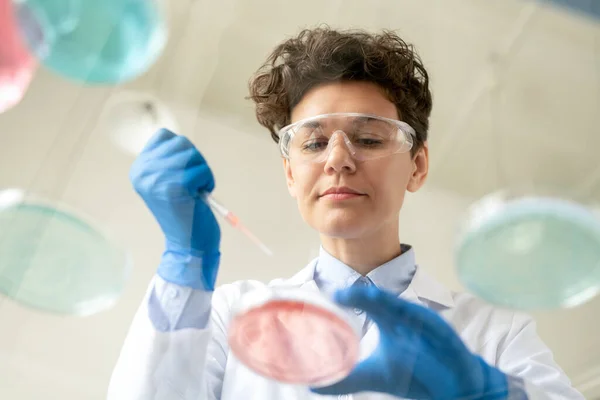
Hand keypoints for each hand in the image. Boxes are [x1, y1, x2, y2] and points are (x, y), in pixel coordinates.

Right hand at [129, 128, 220, 289]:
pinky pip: (201, 170)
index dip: (182, 151)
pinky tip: (200, 197)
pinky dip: (208, 181)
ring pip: (193, 154)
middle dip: (195, 161)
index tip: (183, 173)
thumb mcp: (166, 182)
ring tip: (196, 190)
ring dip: (202, 171)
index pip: (164, 136)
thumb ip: (167, 161)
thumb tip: (179, 139)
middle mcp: (143, 172)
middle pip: (181, 142)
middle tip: (193, 184)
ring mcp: (157, 178)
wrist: (188, 245)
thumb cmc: (183, 212)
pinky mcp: (175, 186)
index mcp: (138, 170)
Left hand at [311, 286, 508, 399]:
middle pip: (388, 302)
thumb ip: (347, 377)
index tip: (333, 296)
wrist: (453, 387)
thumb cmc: (415, 374)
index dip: (352, 297)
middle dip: (370, 297)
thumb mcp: (376, 375)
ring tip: (376, 299)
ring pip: (413, 312)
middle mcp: (408, 319)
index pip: (369, 303)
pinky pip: (440, 331)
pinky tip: (420, 322)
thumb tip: (314, 385)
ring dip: (397, 306)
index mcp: (391, 321)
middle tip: (350, 293)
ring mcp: (430, 327)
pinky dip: (431, 327)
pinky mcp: (450, 340)